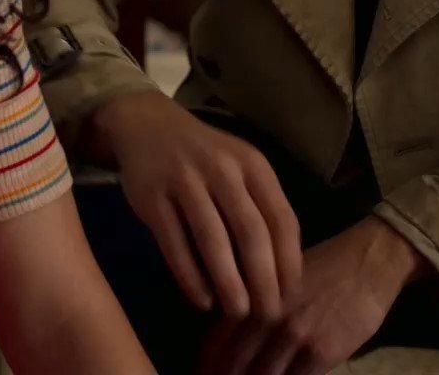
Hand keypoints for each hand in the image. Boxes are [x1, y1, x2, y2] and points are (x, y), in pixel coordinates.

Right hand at [89, 91, 301, 319]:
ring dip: (228, 282)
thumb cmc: (205, 157)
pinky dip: (190, 276)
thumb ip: (260, 207)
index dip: (289, 261)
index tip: (291, 295)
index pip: (281, 218)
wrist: (147, 124)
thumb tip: (282, 271)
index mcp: (253, 165)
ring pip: (213, 240)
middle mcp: (222, 170)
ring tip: (238, 312)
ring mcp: (185, 181)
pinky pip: (174, 243)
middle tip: (268, 314)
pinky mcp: (152, 197)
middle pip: (251, 232)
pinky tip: (201, 300)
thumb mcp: (240, 168)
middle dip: (263, 279)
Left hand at [199, 217, 423, 374]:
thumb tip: (230, 337)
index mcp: (251, 296)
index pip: (217, 344)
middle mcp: (266, 317)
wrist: (368, 262)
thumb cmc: (323, 266)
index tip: (207, 374)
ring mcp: (293, 336)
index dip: (209, 366)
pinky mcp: (321, 352)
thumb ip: (252, 305)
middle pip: (235, 366)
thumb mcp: (276, 278)